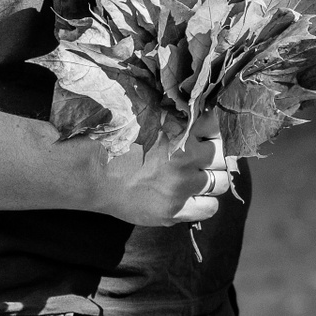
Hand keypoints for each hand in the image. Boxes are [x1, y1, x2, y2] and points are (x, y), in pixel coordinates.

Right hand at [89, 110, 228, 226]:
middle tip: (199, 156)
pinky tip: (193, 196)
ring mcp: (181, 186)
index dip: (210, 129)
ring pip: (221, 181)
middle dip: (213, 153)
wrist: (94, 173)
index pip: (215, 126)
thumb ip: (175, 113)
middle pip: (221, 154)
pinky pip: (209, 208)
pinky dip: (206, 202)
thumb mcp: (149, 116)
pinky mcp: (174, 210)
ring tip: (197, 176)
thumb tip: (199, 106)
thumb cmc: (120, 141)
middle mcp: (186, 158)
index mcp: (181, 131)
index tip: (202, 133)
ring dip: (213, 177)